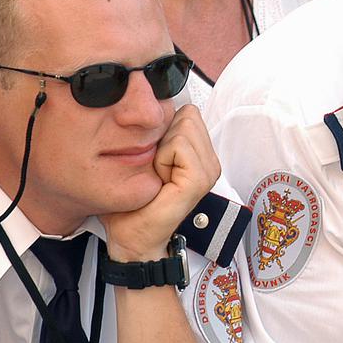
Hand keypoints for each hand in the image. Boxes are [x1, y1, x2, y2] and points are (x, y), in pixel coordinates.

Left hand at [101, 104, 220, 261]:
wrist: (132, 237)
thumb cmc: (135, 203)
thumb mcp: (147, 157)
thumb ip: (157, 133)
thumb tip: (152, 105)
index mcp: (201, 155)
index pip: (188, 112)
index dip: (164, 130)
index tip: (156, 160)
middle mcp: (210, 161)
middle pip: (187, 114)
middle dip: (164, 136)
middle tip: (157, 168)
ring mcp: (209, 170)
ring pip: (183, 125)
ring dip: (161, 148)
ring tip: (158, 175)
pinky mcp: (200, 179)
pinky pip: (179, 145)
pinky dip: (161, 159)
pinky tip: (160, 180)